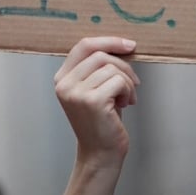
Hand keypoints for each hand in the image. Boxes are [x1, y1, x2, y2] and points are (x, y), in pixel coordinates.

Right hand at [53, 37, 139, 169]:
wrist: (101, 153)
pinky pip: (119, 81)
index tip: (129, 45)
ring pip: (112, 68)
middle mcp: (64, 84)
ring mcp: (76, 93)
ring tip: (126, 99)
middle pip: (100, 55)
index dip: (109, 41)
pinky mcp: (92, 101)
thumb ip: (98, 67)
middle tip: (133, 83)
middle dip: (124, 66)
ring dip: (127, 82)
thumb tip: (121, 44)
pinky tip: (125, 105)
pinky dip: (128, 91)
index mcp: (62, 78)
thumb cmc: (102, 120)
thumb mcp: (94, 88)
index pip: (84, 45)